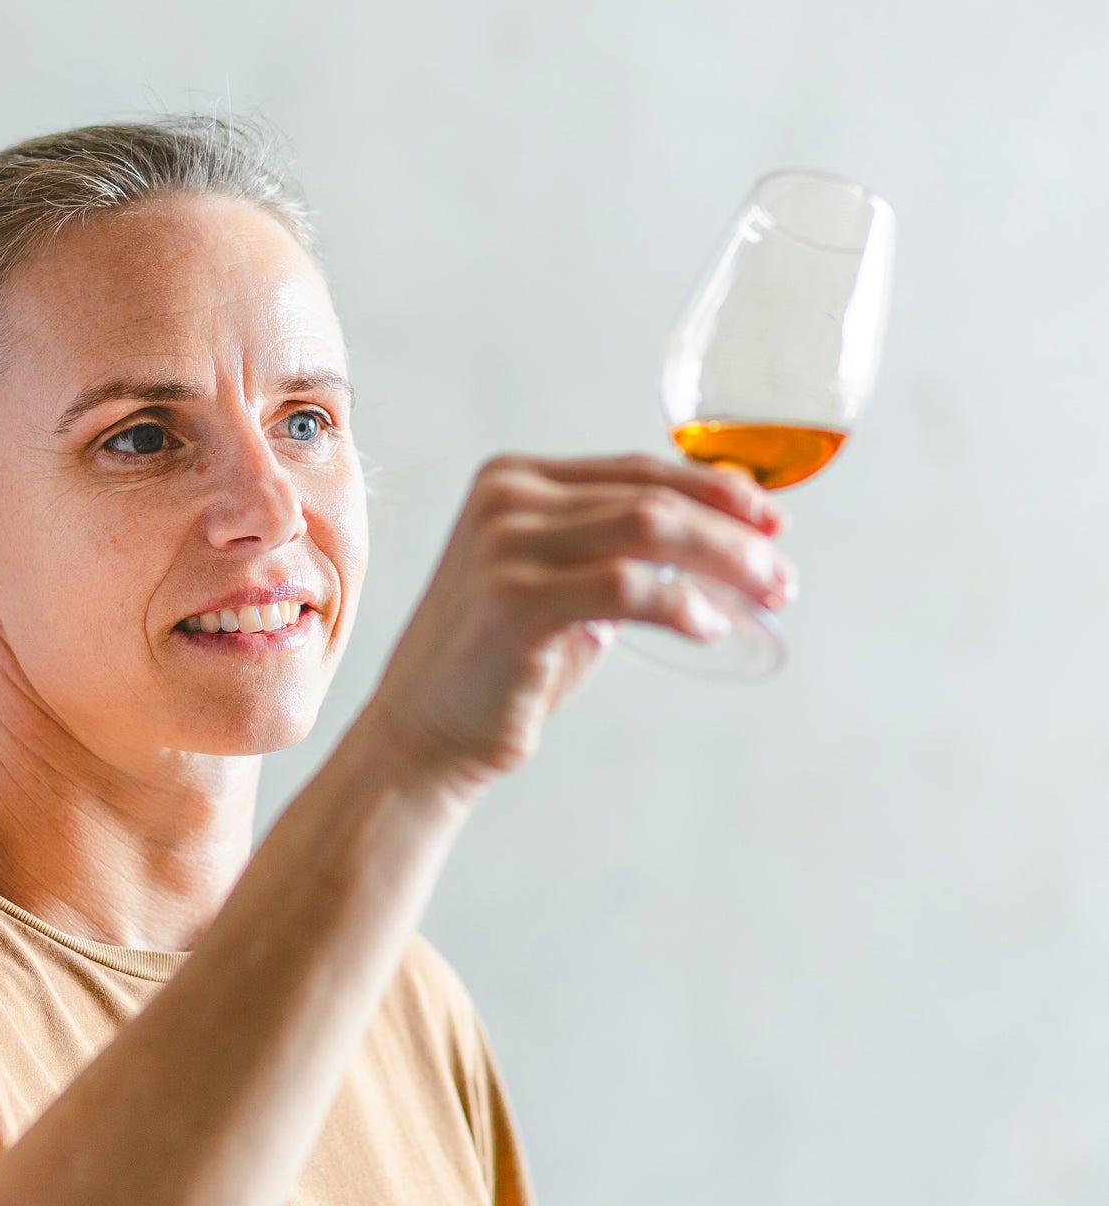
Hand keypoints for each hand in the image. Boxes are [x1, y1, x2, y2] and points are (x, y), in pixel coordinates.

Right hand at [363, 453, 793, 790]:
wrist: (423, 734)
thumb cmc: (503, 667)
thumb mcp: (559, 589)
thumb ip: (614, 556)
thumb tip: (717, 544)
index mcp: (512, 480)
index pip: (637, 470)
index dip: (716, 491)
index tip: (772, 521)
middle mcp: (504, 499)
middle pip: (652, 496)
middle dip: (734, 532)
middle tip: (782, 575)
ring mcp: (503, 545)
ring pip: (648, 529)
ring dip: (724, 561)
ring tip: (769, 596)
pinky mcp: (513, 601)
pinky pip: (622, 586)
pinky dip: (679, 603)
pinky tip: (709, 626)